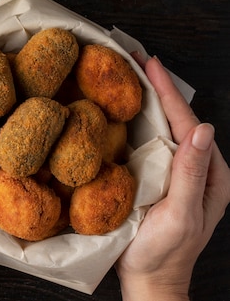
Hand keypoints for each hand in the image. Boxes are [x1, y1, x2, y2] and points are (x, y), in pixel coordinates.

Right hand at [116, 56, 229, 299]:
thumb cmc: (163, 253)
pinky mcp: (159, 178)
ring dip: (148, 99)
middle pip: (178, 119)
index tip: (149, 62)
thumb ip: (192, 175)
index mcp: (210, 174)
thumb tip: (202, 130)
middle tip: (134, 58)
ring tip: (129, 75)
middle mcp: (197, 168)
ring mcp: (178, 173)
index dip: (168, 91)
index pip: (187, 123)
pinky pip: (152, 142)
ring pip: (165, 127)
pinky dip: (139, 120)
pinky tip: (125, 109)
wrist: (149, 280)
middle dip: (158, 87)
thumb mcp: (181, 215)